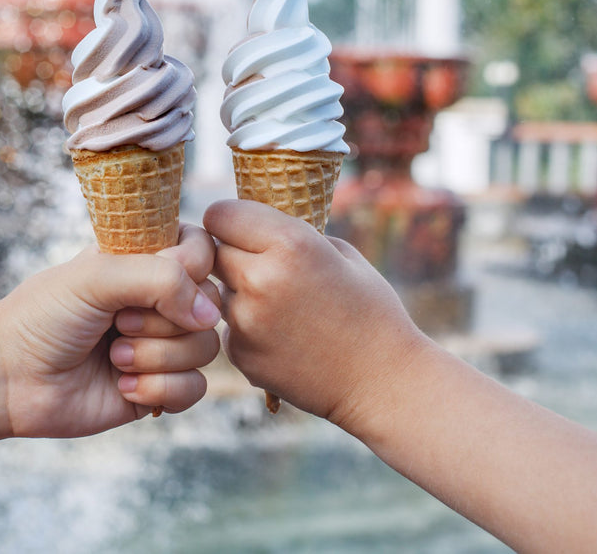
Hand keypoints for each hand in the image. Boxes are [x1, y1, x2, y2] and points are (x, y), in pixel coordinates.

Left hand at [0, 225, 221, 437]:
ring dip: (156, 356)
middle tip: (118, 324)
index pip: (201, 250)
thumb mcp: (97, 277)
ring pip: (205, 348)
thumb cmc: (44, 317)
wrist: (9, 379)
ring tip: (114, 357)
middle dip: (163, 320)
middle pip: (209, 304)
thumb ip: (160, 279)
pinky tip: (121, 387)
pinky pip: (195, 388)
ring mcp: (161, 345)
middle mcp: (157, 302)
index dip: (190, 267)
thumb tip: (209, 315)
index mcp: (143, 261)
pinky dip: (159, 389)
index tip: (154, 280)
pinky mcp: (159, 388)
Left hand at [204, 200, 424, 426]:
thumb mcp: (341, 254)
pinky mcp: (240, 354)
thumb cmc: (371, 311)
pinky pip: (228, 326)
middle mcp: (260, 279)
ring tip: (283, 306)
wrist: (382, 382)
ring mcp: (246, 320)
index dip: (230, 219)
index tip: (242, 227)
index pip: (221, 213)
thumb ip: (292, 234)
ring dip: (239, 290)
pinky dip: (247, 326)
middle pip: (214, 251)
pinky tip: (283, 337)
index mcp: (290, 244)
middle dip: (232, 253)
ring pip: (219, 289)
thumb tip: (255, 224)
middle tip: (263, 265)